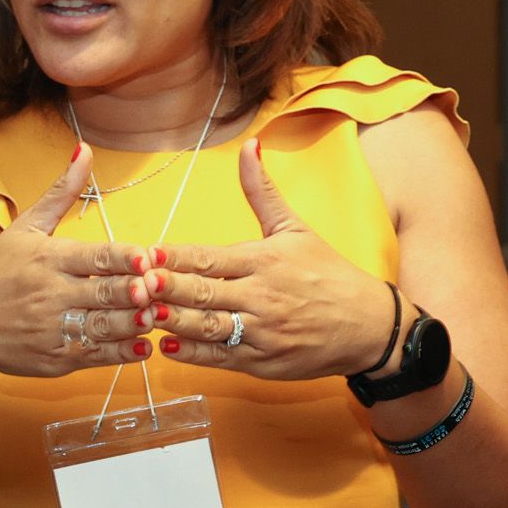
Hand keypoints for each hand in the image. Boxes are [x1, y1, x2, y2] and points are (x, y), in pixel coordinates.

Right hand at [0, 144, 156, 377]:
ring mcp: (54, 329)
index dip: (125, 258)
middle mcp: (51, 294)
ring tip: (156, 315)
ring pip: (105, 327)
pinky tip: (141, 344)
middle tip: (160, 288)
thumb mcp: (25, 227)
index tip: (147, 258)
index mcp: (48, 259)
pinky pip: (96, 357)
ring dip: (135, 322)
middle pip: (105, 293)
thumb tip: (84, 149)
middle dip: (136, 292)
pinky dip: (123, 352)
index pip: (95, 257)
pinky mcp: (55, 358)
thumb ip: (61, 192)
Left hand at [144, 138, 396, 379]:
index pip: (209, 258)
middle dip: (167, 288)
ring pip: (209, 327)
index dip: (174, 258)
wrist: (372, 327)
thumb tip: (249, 145)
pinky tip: (167, 347)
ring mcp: (262, 332)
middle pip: (204, 292)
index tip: (145, 254)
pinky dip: (193, 354)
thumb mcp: (295, 228)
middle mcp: (261, 296)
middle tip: (135, 284)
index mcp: (264, 261)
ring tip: (143, 315)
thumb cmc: (328, 273)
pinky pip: (222, 358)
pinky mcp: (264, 362)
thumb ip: (261, 191)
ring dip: (174, 322)